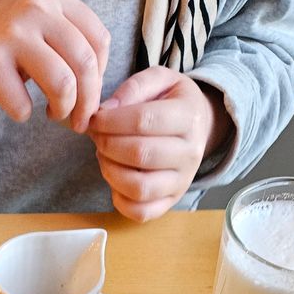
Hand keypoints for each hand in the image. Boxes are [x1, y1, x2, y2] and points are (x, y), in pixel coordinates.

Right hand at [0, 0, 109, 133]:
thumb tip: (97, 89)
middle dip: (88, 103)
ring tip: (53, 115)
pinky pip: (23, 105)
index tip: (88, 94)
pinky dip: (23, 115)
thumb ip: (68, 40)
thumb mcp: (37, 21)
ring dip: (64, 111)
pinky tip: (18, 107)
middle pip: (86, 65)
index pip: (99, 41)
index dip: (100, 77)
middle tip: (78, 121)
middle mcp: (36, 9)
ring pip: (63, 84)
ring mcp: (12, 34)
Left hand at [90, 67, 231, 220]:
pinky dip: (119, 200)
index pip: (144, 120)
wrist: (199, 126)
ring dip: (110, 172)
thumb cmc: (171, 101)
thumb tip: (107, 111)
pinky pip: (141, 212)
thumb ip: (133, 88)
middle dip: (108, 144)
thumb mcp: (159, 80)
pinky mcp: (171, 202)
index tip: (95, 119)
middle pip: (140, 154)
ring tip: (104, 156)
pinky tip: (114, 179)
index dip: (111, 121)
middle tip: (97, 137)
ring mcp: (182, 181)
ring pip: (139, 187)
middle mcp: (190, 152)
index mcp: (189, 116)